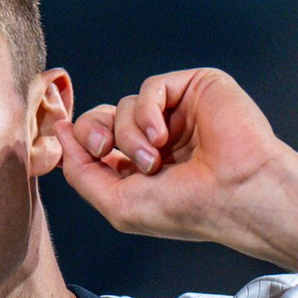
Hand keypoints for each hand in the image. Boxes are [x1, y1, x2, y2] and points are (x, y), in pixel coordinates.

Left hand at [55, 68, 282, 250]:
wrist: (236, 195)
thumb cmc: (185, 209)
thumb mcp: (117, 203)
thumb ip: (81, 172)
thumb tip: (61, 133)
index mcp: (137, 167)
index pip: (94, 143)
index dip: (79, 142)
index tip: (77, 145)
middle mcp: (155, 138)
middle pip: (102, 118)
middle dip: (94, 133)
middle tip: (105, 150)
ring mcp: (175, 113)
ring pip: (125, 105)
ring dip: (128, 134)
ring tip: (153, 160)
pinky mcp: (194, 89)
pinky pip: (150, 88)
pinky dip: (147, 111)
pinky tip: (162, 136)